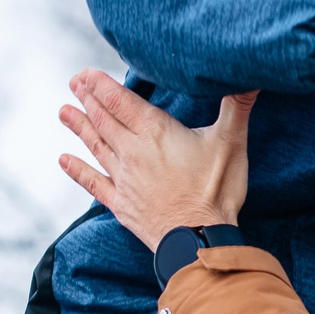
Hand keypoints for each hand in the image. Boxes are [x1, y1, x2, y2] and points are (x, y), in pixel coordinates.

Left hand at [57, 69, 254, 250]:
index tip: (86, 73)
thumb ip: (237, 106)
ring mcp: (124, 179)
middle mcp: (133, 152)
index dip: (102, 85)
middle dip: (88, 99)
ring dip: (79, 127)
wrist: (198, 240)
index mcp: (155, 132)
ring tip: (63, 111)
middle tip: (74, 83)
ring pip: (95, 146)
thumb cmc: (215, 191)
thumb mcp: (231, 142)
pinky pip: (94, 183)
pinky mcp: (122, 204)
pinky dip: (78, 170)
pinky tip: (64, 160)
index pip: (121, 102)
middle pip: (104, 120)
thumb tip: (251, 76)